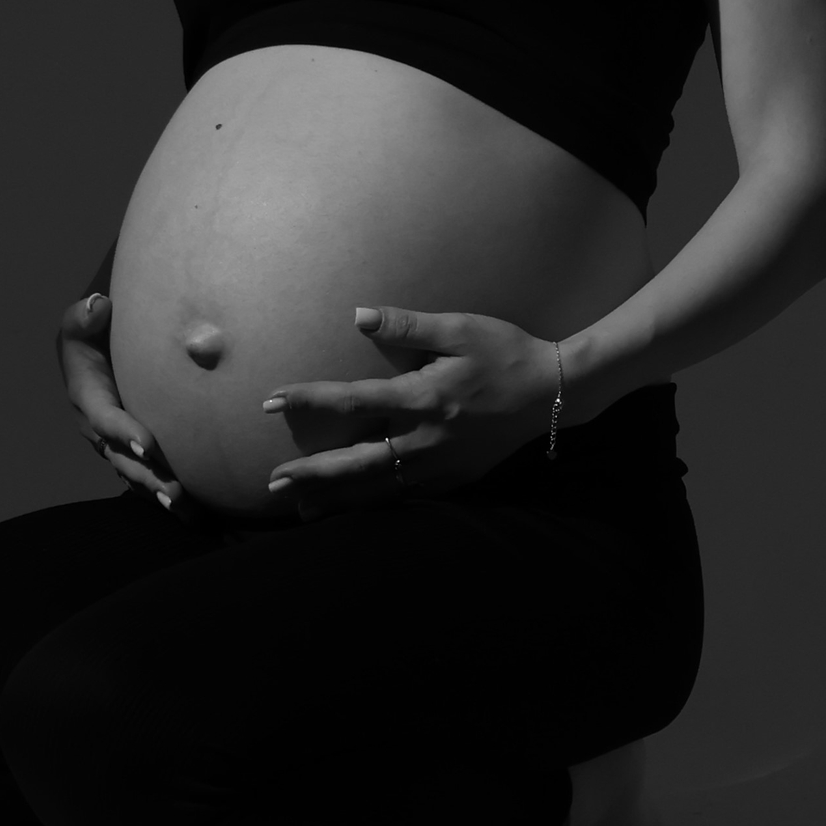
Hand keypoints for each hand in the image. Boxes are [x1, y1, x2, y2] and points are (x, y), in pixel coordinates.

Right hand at [56, 290, 189, 512]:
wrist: (97, 350)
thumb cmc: (92, 333)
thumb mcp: (81, 322)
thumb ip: (85, 316)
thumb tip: (99, 306)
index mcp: (87, 398)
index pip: (104, 418)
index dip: (123, 433)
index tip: (147, 445)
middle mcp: (100, 430)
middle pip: (123, 459)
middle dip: (149, 476)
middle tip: (176, 490)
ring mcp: (117, 447)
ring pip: (138, 476)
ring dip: (162, 494)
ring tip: (190, 510)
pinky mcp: (135, 454)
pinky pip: (152, 479)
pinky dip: (173, 500)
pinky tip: (200, 517)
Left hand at [262, 306, 559, 518]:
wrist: (554, 393)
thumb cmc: (505, 353)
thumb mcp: (459, 329)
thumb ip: (407, 325)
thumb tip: (358, 315)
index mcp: (423, 397)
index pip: (352, 400)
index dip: (309, 399)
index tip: (270, 401)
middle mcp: (426, 438)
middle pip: (357, 462)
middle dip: (313, 473)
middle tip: (274, 483)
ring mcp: (441, 465)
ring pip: (379, 488)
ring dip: (338, 498)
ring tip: (301, 509)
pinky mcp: (455, 478)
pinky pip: (406, 496)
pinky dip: (374, 505)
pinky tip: (353, 509)